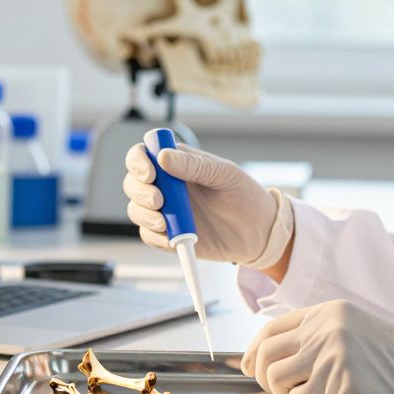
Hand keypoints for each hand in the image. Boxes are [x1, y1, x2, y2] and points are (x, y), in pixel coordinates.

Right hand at [123, 142, 292, 269]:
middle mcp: (167, 186)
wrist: (260, 233)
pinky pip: (149, 236)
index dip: (138, 162)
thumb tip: (163, 157)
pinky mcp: (170, 235)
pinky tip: (171, 239)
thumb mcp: (224, 174)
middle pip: (133, 182)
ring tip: (164, 224)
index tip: (150, 174)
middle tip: (159, 201)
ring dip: (144, 215)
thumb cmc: (245, 195)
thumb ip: (194, 166)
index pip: (144, 154)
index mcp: (178, 163)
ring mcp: (166, 211)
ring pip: (136, 209)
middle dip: (139, 192)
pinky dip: (154, 238)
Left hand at [242, 300, 393, 393]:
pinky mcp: (339, 380)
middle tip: (277, 390)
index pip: (272, 329)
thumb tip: (278, 352)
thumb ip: (319, 333)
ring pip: (276, 378)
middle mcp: (325, 327)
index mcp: (328, 311)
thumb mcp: (355, 330)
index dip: (254, 351)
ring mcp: (331, 352)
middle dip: (263, 377)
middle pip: (267, 353)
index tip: (249, 366)